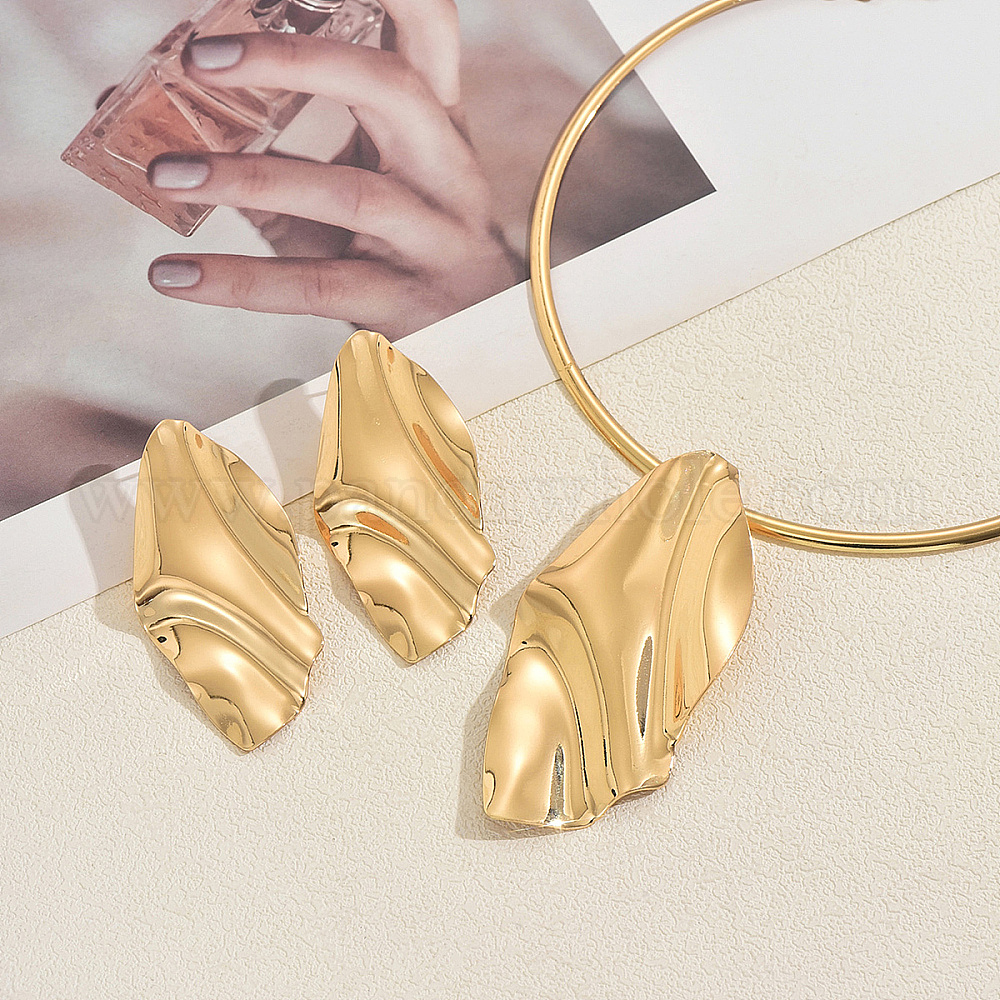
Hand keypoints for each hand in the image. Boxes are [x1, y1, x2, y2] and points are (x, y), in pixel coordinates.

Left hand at [146, 0, 522, 338]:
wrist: (481, 339)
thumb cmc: (408, 252)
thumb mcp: (367, 192)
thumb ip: (291, 161)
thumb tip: (174, 143)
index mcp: (437, 125)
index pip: (427, 31)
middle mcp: (446, 171)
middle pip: (391, 88)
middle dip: (295, 61)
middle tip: (201, 58)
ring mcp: (432, 238)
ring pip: (348, 194)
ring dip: (248, 177)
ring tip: (167, 173)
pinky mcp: (404, 301)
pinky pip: (319, 286)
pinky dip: (241, 280)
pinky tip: (176, 276)